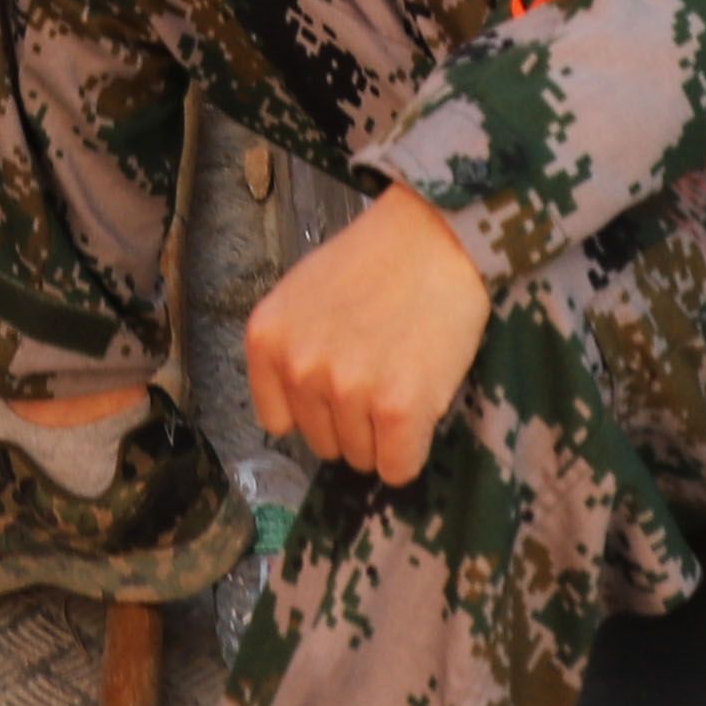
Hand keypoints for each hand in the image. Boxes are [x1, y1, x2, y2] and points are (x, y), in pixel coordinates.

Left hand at [240, 186, 490, 488]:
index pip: (279, 422)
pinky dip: (413, 451)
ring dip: (386, 433)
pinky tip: (423, 404)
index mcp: (267, 340)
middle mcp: (298, 368)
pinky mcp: (396, 408)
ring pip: (362, 458)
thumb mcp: (304, 297)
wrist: (438, 236)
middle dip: (354, 421)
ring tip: (405, 375)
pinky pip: (397, 469)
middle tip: (383, 371)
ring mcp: (345, 390)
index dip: (318, 408)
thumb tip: (307, 415)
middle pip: (322, 444)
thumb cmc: (377, 262)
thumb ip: (295, 350)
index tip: (343, 382)